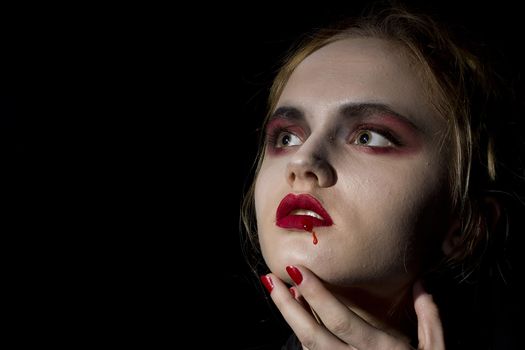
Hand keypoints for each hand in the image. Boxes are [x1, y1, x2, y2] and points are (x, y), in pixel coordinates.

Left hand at [261, 265, 443, 349]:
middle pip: (312, 334)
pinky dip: (303, 336)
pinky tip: (298, 318)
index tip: (299, 271)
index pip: (341, 320)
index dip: (317, 295)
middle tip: (269, 279)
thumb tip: (421, 284)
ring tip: (280, 293)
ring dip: (291, 319)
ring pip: (308, 347)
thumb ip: (429, 318)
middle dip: (287, 307)